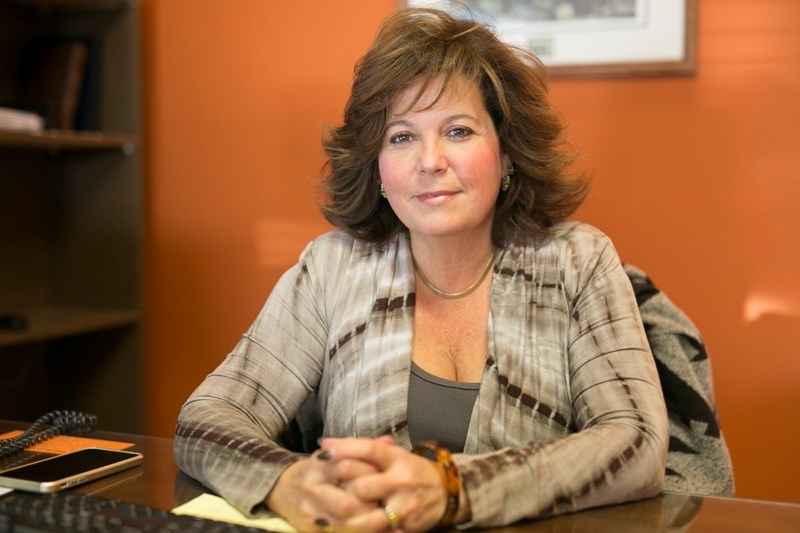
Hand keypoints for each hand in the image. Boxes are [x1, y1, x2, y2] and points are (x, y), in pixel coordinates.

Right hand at [265, 448, 380, 531]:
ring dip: (369, 524)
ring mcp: (310, 512)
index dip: (369, 473)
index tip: (386, 477)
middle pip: (345, 502)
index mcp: (318, 465)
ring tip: (389, 521)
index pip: (346, 467)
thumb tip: (389, 441)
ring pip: (343, 524)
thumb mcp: (333, 454)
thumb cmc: (317, 470)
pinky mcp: (310, 529)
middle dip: (370, 505)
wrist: (282, 489)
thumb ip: (361, 448)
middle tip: (390, 504)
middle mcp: (311, 489)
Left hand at [317, 437, 448, 531]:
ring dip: (345, 518)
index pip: (370, 450)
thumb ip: (364, 450)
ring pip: (368, 518)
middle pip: (364, 487)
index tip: (324, 451)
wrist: (445, 493)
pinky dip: (358, 531)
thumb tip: (328, 442)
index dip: (344, 449)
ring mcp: (405, 507)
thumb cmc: (411, 471)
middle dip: (343, 488)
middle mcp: (403, 482)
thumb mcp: (394, 455)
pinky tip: (343, 528)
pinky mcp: (406, 527)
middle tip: (327, 488)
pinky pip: (377, 532)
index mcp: (398, 459)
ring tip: (325, 516)